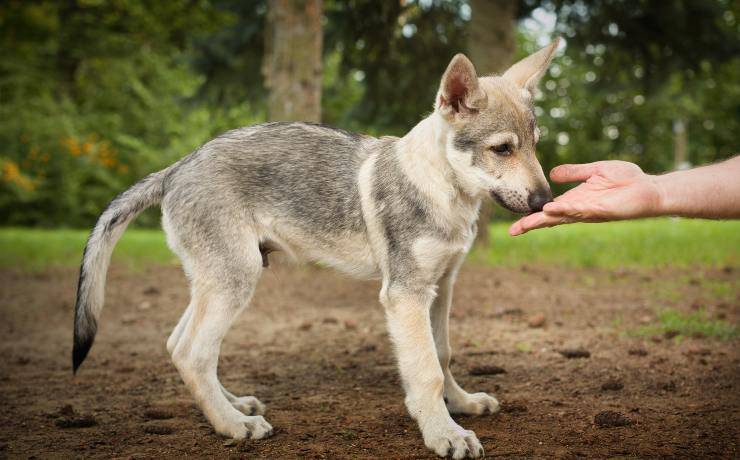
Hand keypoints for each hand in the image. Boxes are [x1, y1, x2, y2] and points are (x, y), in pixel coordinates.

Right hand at [509, 160, 662, 235]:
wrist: (649, 188)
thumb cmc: (626, 180)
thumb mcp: (595, 170)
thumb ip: (574, 172)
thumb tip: (552, 174)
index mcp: (575, 200)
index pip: (549, 210)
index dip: (533, 216)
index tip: (516, 224)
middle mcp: (579, 209)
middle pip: (550, 219)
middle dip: (532, 225)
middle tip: (513, 232)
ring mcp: (589, 211)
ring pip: (561, 217)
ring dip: (544, 220)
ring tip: (526, 224)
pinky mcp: (601, 210)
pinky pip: (579, 210)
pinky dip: (564, 210)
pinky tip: (551, 209)